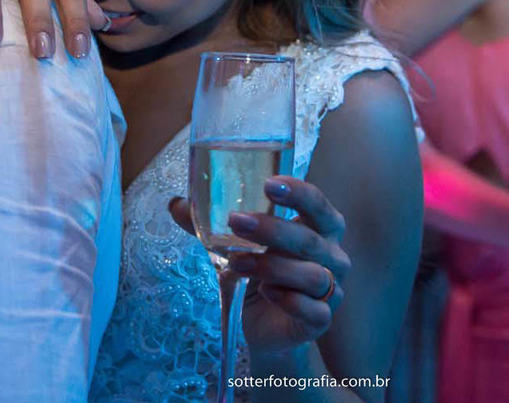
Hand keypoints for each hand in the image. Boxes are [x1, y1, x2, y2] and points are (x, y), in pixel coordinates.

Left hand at [169, 176, 350, 355]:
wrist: (262, 325)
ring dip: (272, 267)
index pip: (317, 203)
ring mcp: (331, 289)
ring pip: (313, 276)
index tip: (269, 184)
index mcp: (319, 227)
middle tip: (236, 221)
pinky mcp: (321, 319)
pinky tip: (267, 293)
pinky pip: (316, 311)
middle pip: (310, 239)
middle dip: (272, 229)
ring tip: (237, 264)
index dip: (298, 193)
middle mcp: (332, 256)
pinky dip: (291, 301)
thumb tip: (176, 204)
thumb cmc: (258, 273)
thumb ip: (211, 225)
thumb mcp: (235, 245)